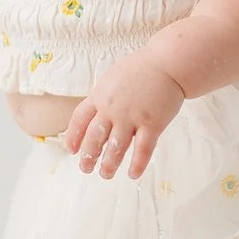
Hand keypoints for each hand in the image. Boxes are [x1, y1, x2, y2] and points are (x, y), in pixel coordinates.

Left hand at [63, 50, 186, 180]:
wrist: (167, 64)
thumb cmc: (141, 69)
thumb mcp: (112, 78)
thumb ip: (103, 97)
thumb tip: (95, 116)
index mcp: (99, 95)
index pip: (80, 119)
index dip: (73, 136)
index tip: (71, 150)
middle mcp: (112, 109)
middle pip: (94, 137)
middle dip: (88, 156)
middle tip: (85, 169)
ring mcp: (131, 117)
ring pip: (116, 147)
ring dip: (109, 164)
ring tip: (106, 174)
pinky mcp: (152, 124)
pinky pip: (142, 149)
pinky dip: (137, 164)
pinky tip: (133, 174)